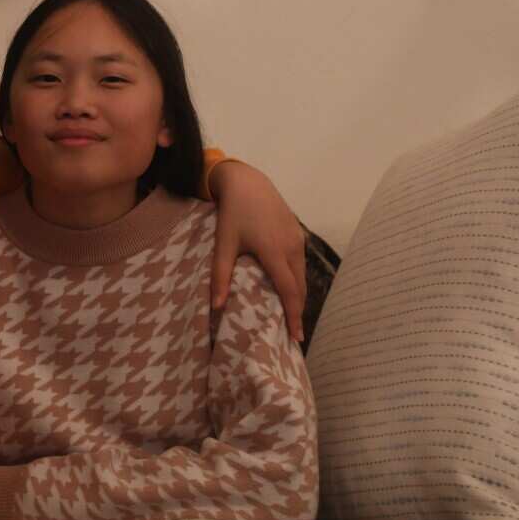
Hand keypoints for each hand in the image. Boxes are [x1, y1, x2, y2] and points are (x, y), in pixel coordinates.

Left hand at [209, 161, 306, 340]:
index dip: (294, 315)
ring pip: (302, 275)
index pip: (290, 291)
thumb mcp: (224, 244)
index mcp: (275, 251)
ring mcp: (298, 239)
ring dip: (299, 295)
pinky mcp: (298, 233)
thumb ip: (220, 275)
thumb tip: (216, 306)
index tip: (296, 337)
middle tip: (294, 334)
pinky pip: (301, 262)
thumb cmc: (232, 214)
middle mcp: (292, 247)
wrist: (247, 182)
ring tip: (292, 315)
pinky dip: (298, 279)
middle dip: (299, 310)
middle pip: (300, 286)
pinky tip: (290, 288)